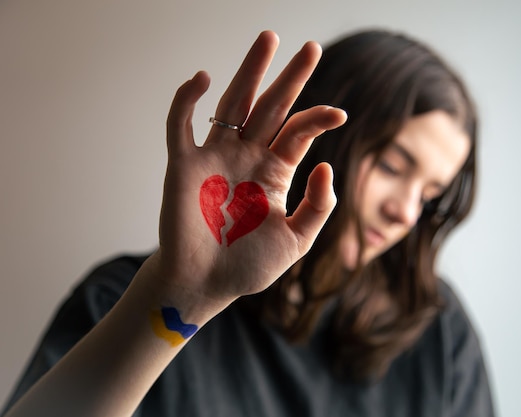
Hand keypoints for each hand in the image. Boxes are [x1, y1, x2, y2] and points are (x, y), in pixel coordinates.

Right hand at [147, 31, 345, 309]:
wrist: (205, 285)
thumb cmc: (248, 266)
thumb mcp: (296, 240)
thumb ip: (317, 206)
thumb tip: (325, 164)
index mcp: (274, 172)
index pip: (297, 132)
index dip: (317, 118)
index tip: (338, 114)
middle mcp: (246, 157)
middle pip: (270, 107)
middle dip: (289, 77)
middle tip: (310, 48)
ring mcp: (215, 157)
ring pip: (233, 104)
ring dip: (249, 72)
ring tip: (268, 40)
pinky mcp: (183, 165)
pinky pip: (181, 125)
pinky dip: (187, 100)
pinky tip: (203, 78)